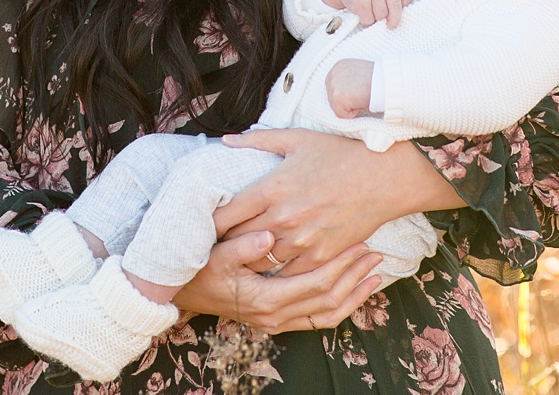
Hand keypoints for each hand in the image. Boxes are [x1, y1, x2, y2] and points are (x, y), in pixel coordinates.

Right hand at [173, 227, 382, 332]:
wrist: (182, 295)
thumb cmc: (198, 270)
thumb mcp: (215, 255)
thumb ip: (242, 247)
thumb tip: (269, 237)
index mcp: (265, 298)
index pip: (316, 284)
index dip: (341, 266)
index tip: (360, 244)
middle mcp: (275, 316)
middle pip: (328, 300)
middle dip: (355, 277)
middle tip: (376, 254)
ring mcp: (277, 322)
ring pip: (328, 315)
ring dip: (354, 295)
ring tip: (375, 274)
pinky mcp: (278, 321)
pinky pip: (318, 320)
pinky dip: (341, 307)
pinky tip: (355, 293)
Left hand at [215, 128, 461, 270]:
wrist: (384, 177)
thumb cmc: (339, 154)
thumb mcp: (297, 139)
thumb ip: (257, 141)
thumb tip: (225, 141)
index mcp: (272, 188)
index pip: (226, 214)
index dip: (210, 222)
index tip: (202, 224)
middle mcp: (284, 218)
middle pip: (238, 241)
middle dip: (224, 243)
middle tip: (214, 244)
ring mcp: (303, 240)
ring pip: (261, 261)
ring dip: (249, 260)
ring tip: (237, 259)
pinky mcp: (321, 256)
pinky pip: (289, 274)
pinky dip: (277, 272)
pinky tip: (269, 268)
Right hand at [318, 0, 411, 27]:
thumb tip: (398, 18)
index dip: (403, 7)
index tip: (397, 11)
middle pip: (396, 6)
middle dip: (394, 19)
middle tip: (390, 24)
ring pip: (382, 14)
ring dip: (377, 18)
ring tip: (371, 12)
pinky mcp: (360, 0)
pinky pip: (369, 19)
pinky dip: (366, 20)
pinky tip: (363, 13)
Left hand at [325, 59, 374, 118]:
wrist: (385, 81)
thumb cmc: (378, 79)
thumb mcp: (359, 72)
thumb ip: (349, 79)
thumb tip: (346, 90)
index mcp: (339, 66)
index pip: (334, 87)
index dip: (346, 94)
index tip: (357, 93)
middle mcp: (333, 74)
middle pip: (332, 97)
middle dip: (346, 101)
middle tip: (360, 95)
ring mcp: (334, 86)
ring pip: (336, 107)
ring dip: (349, 106)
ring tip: (361, 97)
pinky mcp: (337, 98)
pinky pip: (341, 114)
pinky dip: (352, 113)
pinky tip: (361, 102)